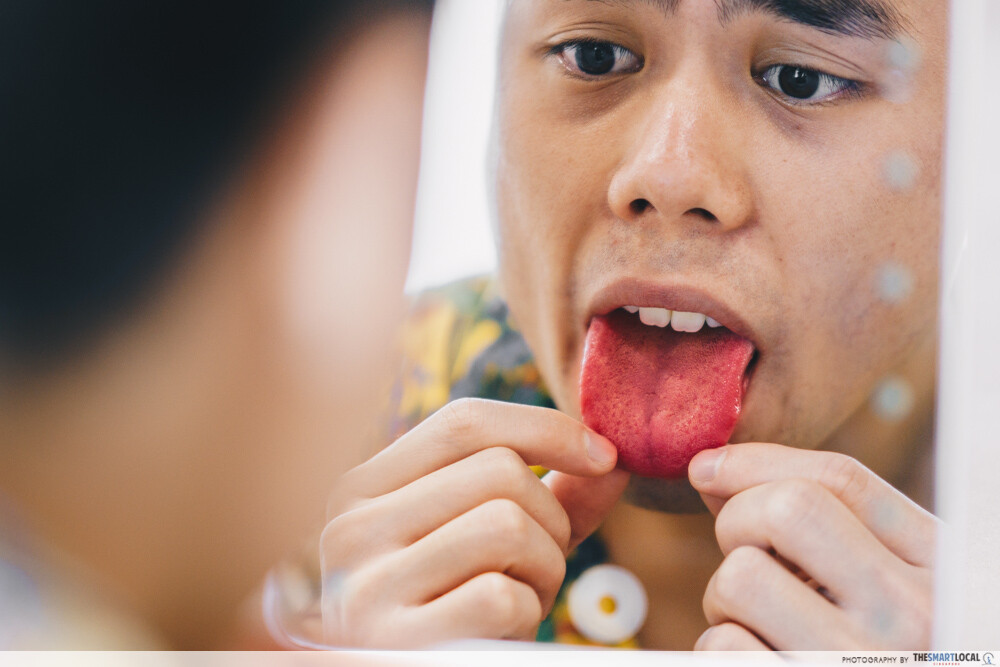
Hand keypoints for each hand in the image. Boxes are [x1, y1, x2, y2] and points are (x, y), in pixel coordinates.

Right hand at [320, 398, 629, 647]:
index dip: (547, 428)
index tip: (604, 456)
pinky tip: (502, 632)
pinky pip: (501, 596)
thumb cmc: (455, 611)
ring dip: (545, 568)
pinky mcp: (393, 640)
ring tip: (522, 598)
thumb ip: (547, 496)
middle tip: (537, 566)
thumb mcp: (491, 542)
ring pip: (508, 525)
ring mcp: (365, 586)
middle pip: (499, 471)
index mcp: (361, 490)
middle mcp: (350, 528)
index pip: (464, 422)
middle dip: (551, 519)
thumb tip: (613, 458)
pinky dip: (527, 614)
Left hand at [688, 443, 936, 649]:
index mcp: (943, 571)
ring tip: (762, 628)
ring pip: (740, 578)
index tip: (706, 468)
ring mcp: (861, 666)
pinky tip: (762, 664)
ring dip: (727, 601)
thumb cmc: (896, 647)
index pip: (842, 481)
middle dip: (739, 524)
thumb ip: (829, 527)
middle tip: (752, 562)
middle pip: (784, 511)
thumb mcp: (897, 585)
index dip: (756, 462)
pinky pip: (723, 649)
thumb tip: (711, 472)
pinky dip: (722, 652)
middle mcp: (914, 617)